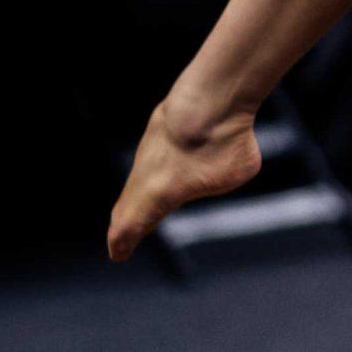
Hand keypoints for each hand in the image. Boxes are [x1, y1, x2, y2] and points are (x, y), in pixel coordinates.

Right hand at [107, 97, 261, 262]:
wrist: (211, 97)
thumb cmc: (223, 144)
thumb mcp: (232, 176)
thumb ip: (217, 181)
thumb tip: (214, 168)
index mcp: (156, 198)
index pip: (130, 227)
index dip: (123, 242)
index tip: (119, 254)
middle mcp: (145, 173)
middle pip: (128, 204)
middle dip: (126, 222)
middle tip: (121, 237)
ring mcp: (150, 147)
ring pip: (142, 174)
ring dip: (141, 191)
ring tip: (139, 206)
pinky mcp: (160, 125)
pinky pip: (156, 150)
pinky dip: (156, 161)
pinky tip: (163, 164)